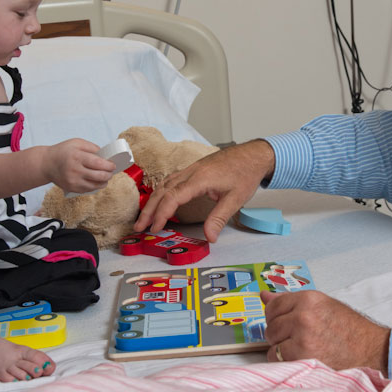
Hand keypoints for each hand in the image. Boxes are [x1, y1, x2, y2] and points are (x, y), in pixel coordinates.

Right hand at [45, 138, 116, 193]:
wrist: (46, 164)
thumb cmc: (63, 151)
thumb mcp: (77, 143)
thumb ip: (92, 147)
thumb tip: (106, 155)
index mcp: (77, 156)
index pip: (98, 163)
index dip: (109, 166)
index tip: (113, 165)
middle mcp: (75, 170)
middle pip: (99, 176)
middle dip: (109, 174)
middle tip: (111, 172)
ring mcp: (73, 181)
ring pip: (95, 185)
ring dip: (104, 182)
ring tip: (106, 177)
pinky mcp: (72, 188)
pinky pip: (88, 190)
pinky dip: (95, 186)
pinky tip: (97, 182)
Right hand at [134, 140, 274, 241]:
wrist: (253, 154)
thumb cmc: (245, 173)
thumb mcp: (235, 199)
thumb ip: (219, 218)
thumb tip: (209, 237)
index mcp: (200, 178)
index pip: (173, 197)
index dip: (161, 213)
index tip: (155, 228)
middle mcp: (191, 172)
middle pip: (162, 190)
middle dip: (149, 209)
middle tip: (139, 227)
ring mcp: (191, 169)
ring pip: (164, 184)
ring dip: (152, 201)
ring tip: (144, 217)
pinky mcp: (193, 170)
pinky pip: (171, 180)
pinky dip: (162, 192)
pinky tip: (159, 201)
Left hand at [261, 290, 389, 373]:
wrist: (370, 350)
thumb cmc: (349, 329)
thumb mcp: (323, 306)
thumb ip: (291, 302)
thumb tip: (264, 296)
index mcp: (309, 299)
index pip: (273, 305)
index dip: (275, 317)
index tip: (284, 324)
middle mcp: (303, 314)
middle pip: (270, 325)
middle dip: (279, 334)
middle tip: (296, 339)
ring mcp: (302, 335)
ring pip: (272, 342)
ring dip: (281, 348)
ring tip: (301, 349)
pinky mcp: (302, 355)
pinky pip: (276, 358)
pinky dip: (285, 361)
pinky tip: (302, 359)